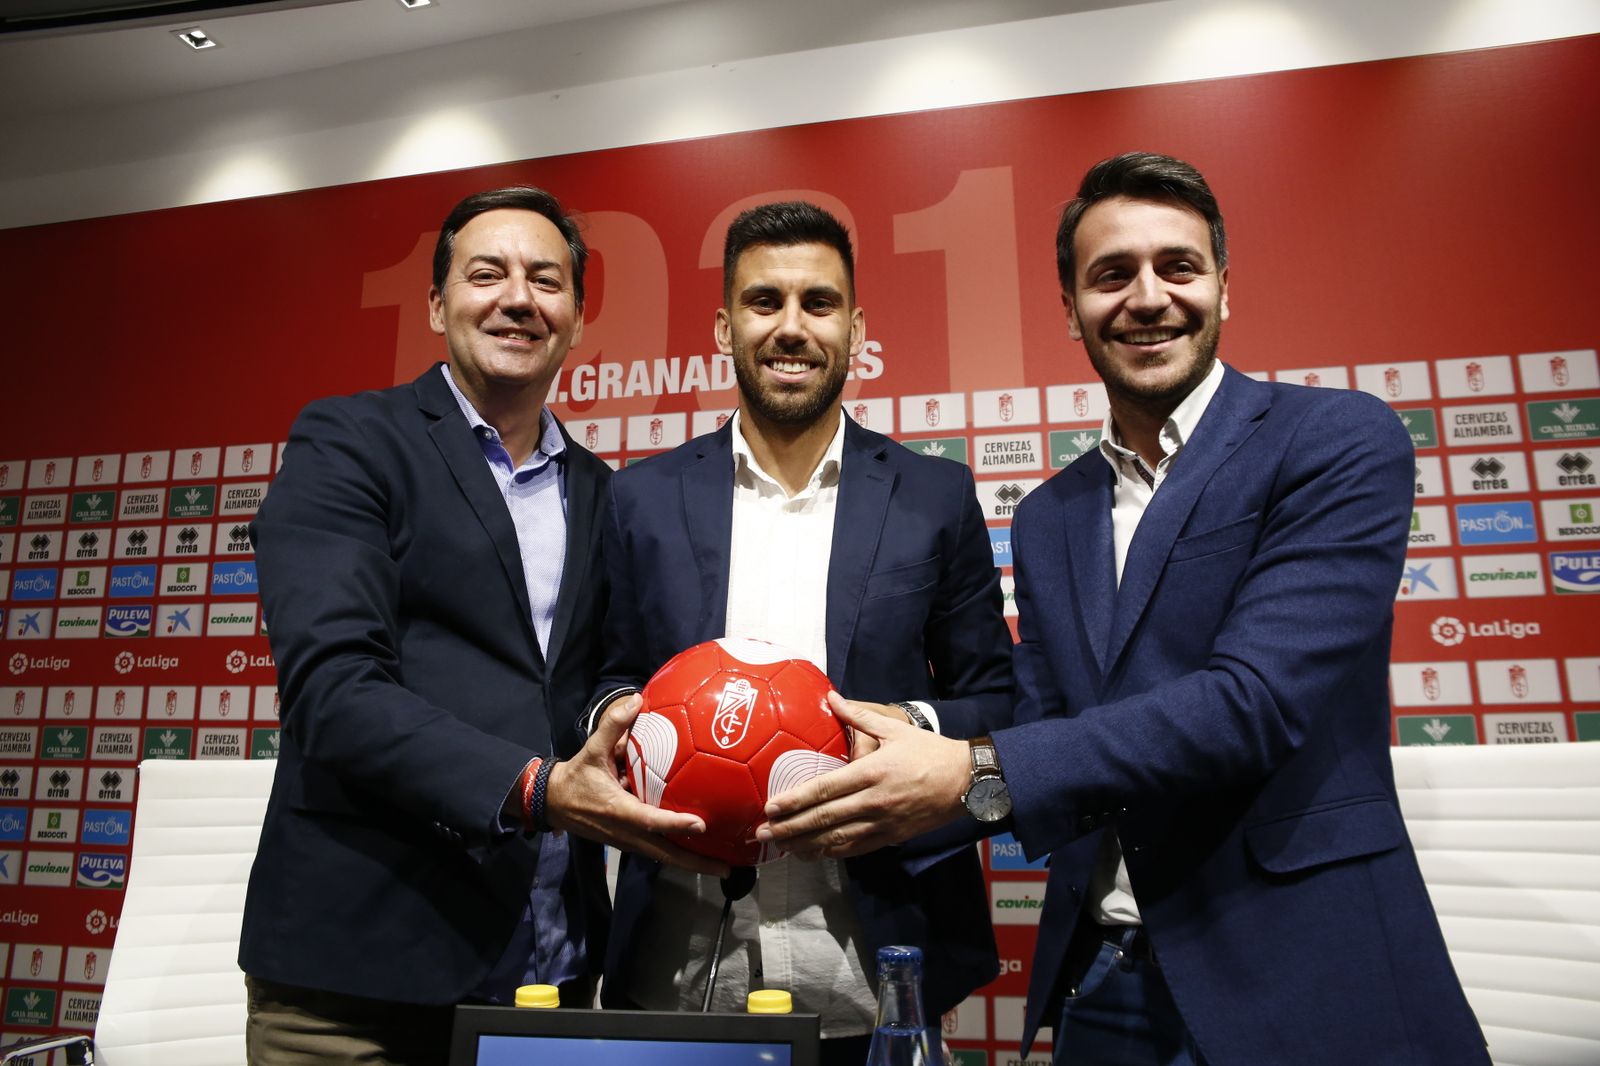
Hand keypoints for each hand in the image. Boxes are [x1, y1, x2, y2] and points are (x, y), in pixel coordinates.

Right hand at [547, 694, 729, 876]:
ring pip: (663, 856)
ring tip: (721, 866)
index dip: (675, 824)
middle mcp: (626, 832)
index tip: (701, 825)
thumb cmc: (575, 777)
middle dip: (694, 862)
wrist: (553, 803)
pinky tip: (701, 850)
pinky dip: (679, 853)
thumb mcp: (591, 750)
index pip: (651, 820)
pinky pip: (658, 850)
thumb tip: (636, 699)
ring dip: (690, 862)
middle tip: (726, 869)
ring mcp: (628, 841)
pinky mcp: (630, 842)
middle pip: (665, 853)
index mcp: (618, 810)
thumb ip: (613, 725)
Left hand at [757, 692, 968, 858]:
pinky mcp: (891, 837)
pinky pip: (855, 849)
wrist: (966, 781)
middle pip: (823, 820)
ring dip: (805, 846)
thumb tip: (831, 697)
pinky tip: (813, 853)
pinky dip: (831, 853)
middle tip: (763, 833)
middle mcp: (873, 802)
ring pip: (836, 840)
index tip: (770, 807)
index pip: (824, 790)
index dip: (794, 801)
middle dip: (790, 828)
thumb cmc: (929, 752)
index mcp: (871, 772)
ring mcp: (882, 824)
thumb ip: (858, 715)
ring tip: (781, 847)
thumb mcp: (895, 729)